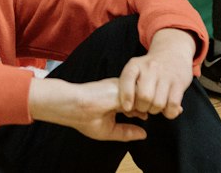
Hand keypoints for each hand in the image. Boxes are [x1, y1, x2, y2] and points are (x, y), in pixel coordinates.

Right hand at [28, 77, 148, 142]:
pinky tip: (128, 109)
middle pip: (141, 99)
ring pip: (142, 95)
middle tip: (143, 115)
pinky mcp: (121, 85)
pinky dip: (139, 103)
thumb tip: (144, 135)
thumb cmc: (85, 119)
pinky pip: (138, 94)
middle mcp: (119, 93)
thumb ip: (126, 132)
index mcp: (115, 100)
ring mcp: (120, 88)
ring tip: (130, 112)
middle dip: (145, 108)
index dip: (142, 112)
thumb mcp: (109, 130)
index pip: (136, 104)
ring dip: (142, 106)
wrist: (75, 107)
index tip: (144, 118)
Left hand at [117, 28, 196, 118]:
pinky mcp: (179, 82)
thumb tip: (127, 109)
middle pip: (144, 97)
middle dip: (142, 108)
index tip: (127, 107)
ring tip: (155, 105)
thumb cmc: (149, 69)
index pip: (127, 79)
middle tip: (144, 106)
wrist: (172, 53)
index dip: (126, 96)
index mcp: (135, 65)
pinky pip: (173, 105)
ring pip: (158, 103)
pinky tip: (167, 108)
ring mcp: (165, 75)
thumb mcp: (135, 70)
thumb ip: (128, 86)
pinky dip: (169, 112)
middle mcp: (150, 68)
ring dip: (155, 110)